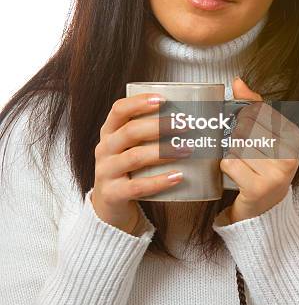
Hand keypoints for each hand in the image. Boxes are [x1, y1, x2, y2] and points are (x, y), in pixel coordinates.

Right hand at [91, 94, 191, 233]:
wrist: (109, 204)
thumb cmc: (128, 168)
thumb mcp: (130, 146)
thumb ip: (149, 133)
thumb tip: (187, 118)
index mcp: (109, 131)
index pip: (119, 109)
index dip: (140, 102)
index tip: (163, 100)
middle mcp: (104, 148)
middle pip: (130, 132)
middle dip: (159, 126)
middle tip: (185, 125)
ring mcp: (106, 171)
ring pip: (135, 157)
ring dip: (163, 152)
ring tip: (186, 150)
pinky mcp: (112, 193)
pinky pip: (137, 186)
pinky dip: (159, 181)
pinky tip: (177, 176)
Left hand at [220, 77, 298, 223]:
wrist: (265, 207)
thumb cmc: (264, 165)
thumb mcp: (265, 133)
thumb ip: (253, 105)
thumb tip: (238, 81)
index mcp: (295, 137)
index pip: (258, 111)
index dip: (245, 117)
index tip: (251, 132)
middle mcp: (290, 155)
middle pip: (245, 127)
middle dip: (237, 137)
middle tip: (246, 152)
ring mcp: (276, 173)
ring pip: (236, 144)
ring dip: (232, 152)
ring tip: (244, 164)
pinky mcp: (258, 187)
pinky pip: (229, 162)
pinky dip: (227, 166)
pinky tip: (238, 175)